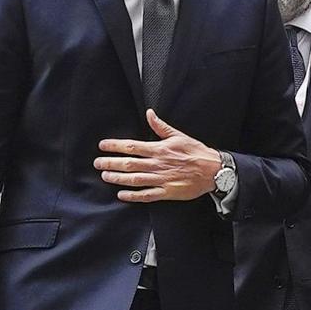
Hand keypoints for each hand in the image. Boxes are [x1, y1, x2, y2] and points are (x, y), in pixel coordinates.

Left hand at [95, 109, 224, 201]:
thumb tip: (149, 113)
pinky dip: (133, 196)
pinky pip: (147, 195)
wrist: (213, 170)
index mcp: (159, 149)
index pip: (132, 146)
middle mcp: (158, 164)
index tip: (102, 145)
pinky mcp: (167, 192)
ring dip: (118, 178)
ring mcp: (162, 179)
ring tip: (105, 176)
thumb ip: (161, 126)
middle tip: (97, 163)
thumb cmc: (196, 152)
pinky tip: (121, 195)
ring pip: (135, 179)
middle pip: (130, 163)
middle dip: (111, 162)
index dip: (115, 146)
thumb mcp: (179, 136)